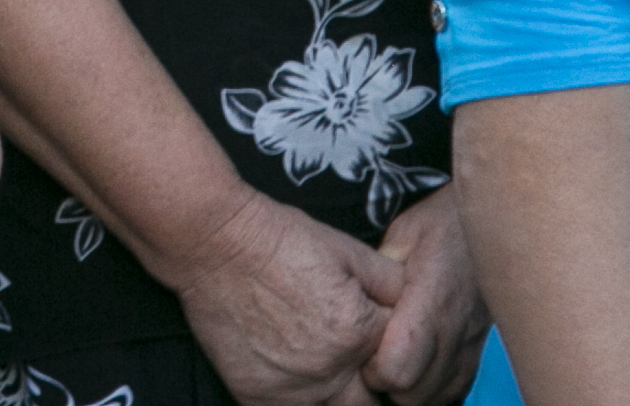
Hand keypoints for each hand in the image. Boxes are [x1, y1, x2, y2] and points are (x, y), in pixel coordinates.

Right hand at [164, 188, 398, 405]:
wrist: (214, 243)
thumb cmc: (281, 239)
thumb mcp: (348, 249)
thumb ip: (391, 283)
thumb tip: (415, 303)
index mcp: (359, 332)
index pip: (402, 357)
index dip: (394, 344)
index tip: (379, 336)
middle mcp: (330, 370)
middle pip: (375, 402)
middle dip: (375, 384)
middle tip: (362, 364)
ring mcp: (292, 389)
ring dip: (343, 397)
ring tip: (328, 367)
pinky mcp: (258, 397)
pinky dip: (304, 400)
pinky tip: (297, 376)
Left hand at [360, 184, 487, 405]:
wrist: (493, 226)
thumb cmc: (439, 227)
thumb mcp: (402, 235)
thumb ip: (377, 272)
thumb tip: (353, 300)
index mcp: (431, 299)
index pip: (399, 366)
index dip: (374, 369)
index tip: (362, 351)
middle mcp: (456, 330)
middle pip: (414, 392)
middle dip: (386, 384)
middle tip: (372, 357)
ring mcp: (471, 345)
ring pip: (435, 398)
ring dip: (409, 389)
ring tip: (393, 360)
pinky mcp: (478, 352)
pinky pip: (454, 390)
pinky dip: (431, 388)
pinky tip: (417, 366)